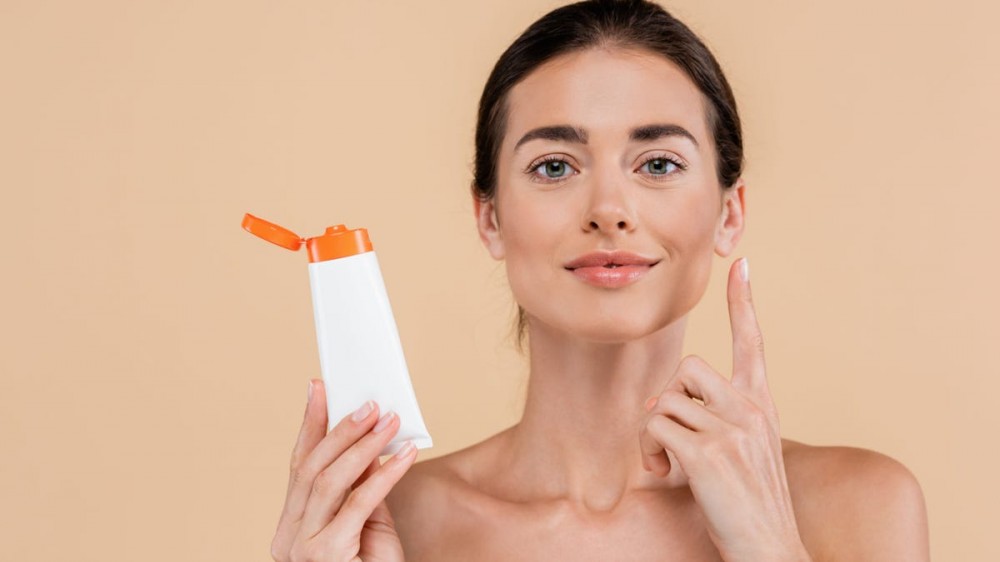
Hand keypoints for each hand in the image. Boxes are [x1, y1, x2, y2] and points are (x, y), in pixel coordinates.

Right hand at [271, 380, 416, 561]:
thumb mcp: (366, 524)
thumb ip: (360, 488)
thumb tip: (367, 441)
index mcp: (290, 528)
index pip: (298, 466)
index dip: (310, 424)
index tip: (320, 388)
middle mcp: (287, 538)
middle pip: (310, 469)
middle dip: (340, 429)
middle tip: (369, 403)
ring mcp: (302, 550)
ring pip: (328, 480)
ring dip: (363, 444)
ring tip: (389, 420)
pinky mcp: (328, 556)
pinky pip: (358, 503)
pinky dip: (385, 474)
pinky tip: (405, 454)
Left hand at [639, 258, 810, 561]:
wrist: (768, 548)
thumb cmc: (747, 503)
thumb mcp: (739, 451)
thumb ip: (709, 417)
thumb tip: (657, 402)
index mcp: (761, 405)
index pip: (752, 343)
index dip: (744, 303)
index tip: (742, 264)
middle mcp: (751, 410)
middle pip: (687, 369)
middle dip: (670, 402)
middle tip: (673, 440)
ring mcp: (731, 430)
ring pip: (664, 401)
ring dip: (655, 436)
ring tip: (671, 466)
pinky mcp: (708, 453)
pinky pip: (654, 428)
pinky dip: (650, 454)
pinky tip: (668, 477)